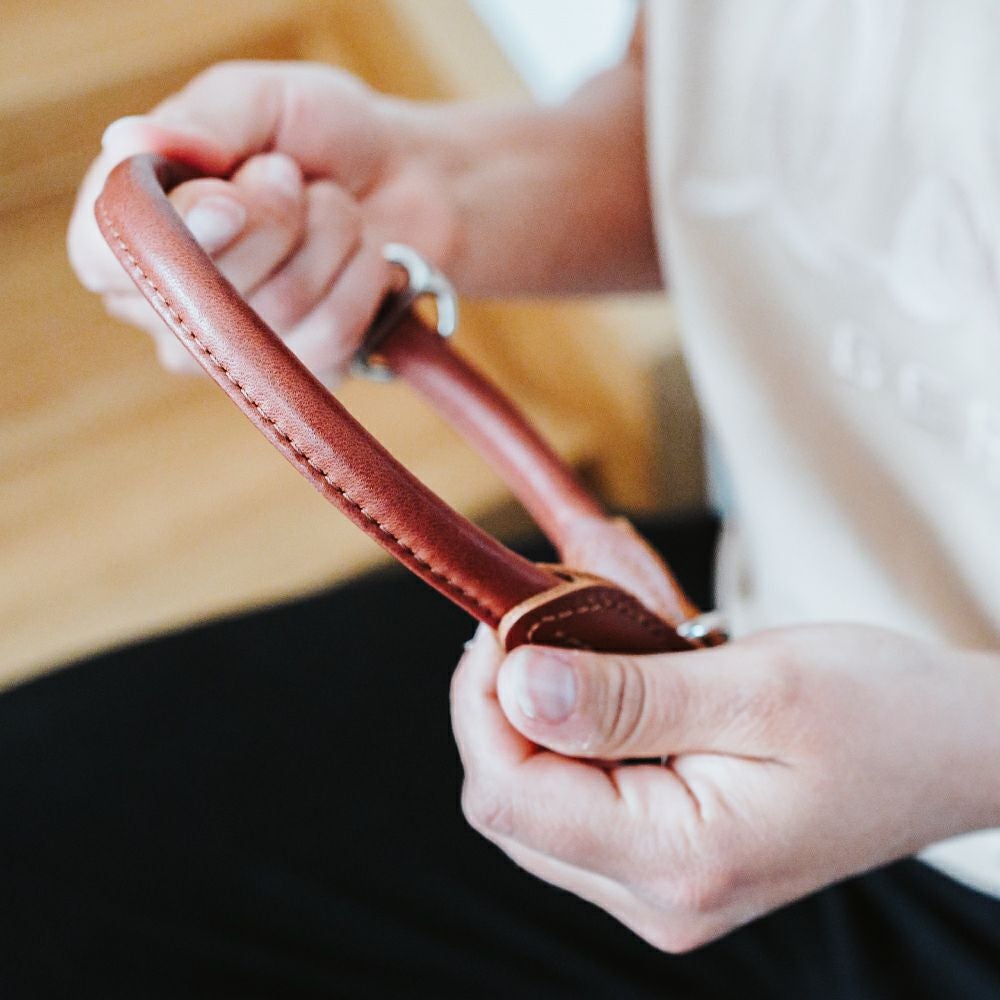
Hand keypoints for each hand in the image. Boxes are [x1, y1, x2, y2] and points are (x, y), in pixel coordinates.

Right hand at [68, 62, 457, 380]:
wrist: (408, 176)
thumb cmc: (319, 136)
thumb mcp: (257, 102)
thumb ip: (199, 121)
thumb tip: (127, 141)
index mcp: (134, 231)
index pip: (103, 258)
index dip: (170, 237)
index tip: (229, 200)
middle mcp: (172, 306)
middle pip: (204, 291)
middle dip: (273, 217)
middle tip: (292, 178)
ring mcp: (239, 355)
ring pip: (278, 313)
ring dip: (327, 238)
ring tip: (332, 210)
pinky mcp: (306, 376)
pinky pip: (331, 338)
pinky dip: (361, 276)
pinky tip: (361, 254)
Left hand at [452, 619, 999, 950]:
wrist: (953, 751)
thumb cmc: (880, 714)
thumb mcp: (753, 687)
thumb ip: (626, 697)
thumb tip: (514, 685)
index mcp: (677, 863)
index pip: (506, 795)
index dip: (482, 700)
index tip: (508, 619)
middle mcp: (655, 897)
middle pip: (509, 799)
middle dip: (507, 699)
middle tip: (548, 616)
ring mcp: (658, 885)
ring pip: (534, 796)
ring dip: (541, 708)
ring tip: (590, 639)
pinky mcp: (666, 857)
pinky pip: (578, 795)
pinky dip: (577, 726)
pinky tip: (613, 678)